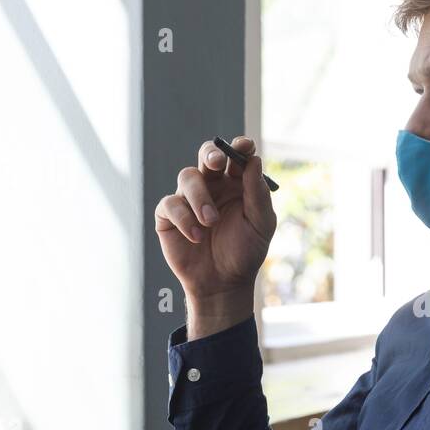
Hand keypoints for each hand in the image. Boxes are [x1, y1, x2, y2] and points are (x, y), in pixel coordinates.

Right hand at [155, 137, 276, 305]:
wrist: (223, 283)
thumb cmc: (245, 252)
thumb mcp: (260, 224)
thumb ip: (257, 194)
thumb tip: (254, 160)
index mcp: (237, 184)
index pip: (237, 156)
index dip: (239, 147)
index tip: (244, 146)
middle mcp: (212, 186)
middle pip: (207, 155)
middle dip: (211, 153)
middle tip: (216, 162)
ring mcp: (189, 198)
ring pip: (187, 176)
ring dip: (199, 197)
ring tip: (210, 222)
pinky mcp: (169, 215)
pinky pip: (170, 204)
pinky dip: (184, 218)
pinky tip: (196, 236)